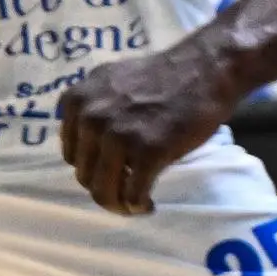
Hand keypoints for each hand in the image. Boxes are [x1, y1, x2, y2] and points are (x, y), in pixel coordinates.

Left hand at [58, 35, 242, 214]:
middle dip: (105, 188)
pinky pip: (133, 195)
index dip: (91, 167)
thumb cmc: (161, 77)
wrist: (204, 69)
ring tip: (135, 204)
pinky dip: (138, 206)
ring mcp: (118, 136)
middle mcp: (90, 118)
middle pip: (85, 175)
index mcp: (77, 101)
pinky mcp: (148, 151)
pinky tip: (147, 205)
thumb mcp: (109, 82)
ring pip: (103, 191)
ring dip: (118, 204)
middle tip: (126, 190)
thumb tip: (81, 141)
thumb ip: (90, 107)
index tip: (111, 171)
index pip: (72, 153)